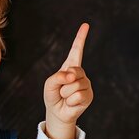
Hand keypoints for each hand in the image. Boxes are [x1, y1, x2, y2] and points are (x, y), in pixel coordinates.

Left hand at [43, 23, 93, 138]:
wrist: (57, 112)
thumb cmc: (53, 95)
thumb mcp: (49, 84)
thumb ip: (58, 77)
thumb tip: (72, 76)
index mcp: (70, 66)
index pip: (76, 50)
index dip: (81, 37)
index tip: (85, 25)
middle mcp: (80, 73)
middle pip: (73, 71)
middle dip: (63, 82)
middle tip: (61, 90)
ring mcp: (86, 84)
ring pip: (75, 85)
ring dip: (66, 93)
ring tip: (65, 97)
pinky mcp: (89, 95)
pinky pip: (78, 96)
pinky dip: (71, 101)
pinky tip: (71, 103)